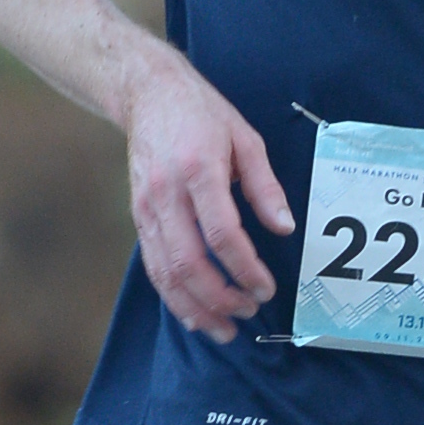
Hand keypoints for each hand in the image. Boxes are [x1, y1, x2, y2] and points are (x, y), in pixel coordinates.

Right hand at [126, 53, 292, 340]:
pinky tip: (195, 314)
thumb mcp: (246, 138)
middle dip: (220, 297)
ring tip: (225, 329)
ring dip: (195, 307)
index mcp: (198, 168)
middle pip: (188, 262)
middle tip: (250, 311)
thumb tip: (284, 228)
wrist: (148, 95)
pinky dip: (173, 296)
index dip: (246, 267)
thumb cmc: (202, 114)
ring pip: (165, 272)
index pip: (222, 233)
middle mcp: (166, 193)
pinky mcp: (138, 218)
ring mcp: (147, 208)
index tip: (267, 287)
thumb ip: (265, 186)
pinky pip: (153, 266)